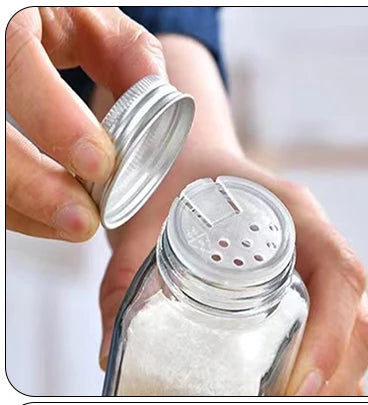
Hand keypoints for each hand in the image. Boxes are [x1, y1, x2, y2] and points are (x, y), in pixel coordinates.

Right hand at [5, 7, 164, 240]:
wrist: (25, 21)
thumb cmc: (57, 20)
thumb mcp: (91, 20)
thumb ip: (127, 53)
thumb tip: (155, 94)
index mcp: (7, 19)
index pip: (16, 64)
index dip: (56, 119)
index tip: (100, 163)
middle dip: (33, 184)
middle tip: (83, 217)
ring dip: (27, 206)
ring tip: (75, 224)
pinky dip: (22, 209)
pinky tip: (55, 219)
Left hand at [99, 147, 367, 395]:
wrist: (184, 161)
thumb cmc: (173, 183)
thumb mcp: (144, 227)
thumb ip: (125, 287)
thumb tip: (112, 354)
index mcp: (293, 215)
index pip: (338, 275)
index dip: (331, 334)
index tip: (301, 382)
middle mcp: (319, 247)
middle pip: (359, 320)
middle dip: (335, 376)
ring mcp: (322, 274)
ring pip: (358, 335)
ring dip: (335, 381)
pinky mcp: (314, 296)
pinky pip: (342, 339)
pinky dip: (327, 374)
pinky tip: (292, 393)